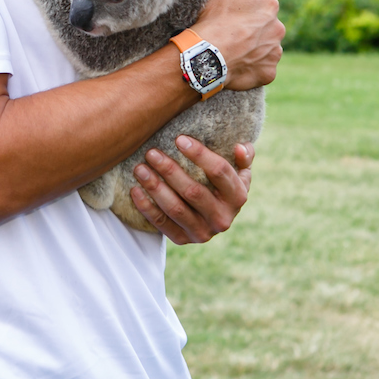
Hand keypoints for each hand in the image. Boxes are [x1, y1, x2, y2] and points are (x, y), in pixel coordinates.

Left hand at [129, 137, 254, 244]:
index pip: (219, 172)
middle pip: (193, 191)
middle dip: (170, 170)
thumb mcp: (239, 171)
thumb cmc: (222, 183)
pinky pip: (162, 224)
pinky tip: (135, 190)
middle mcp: (222, 218)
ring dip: (155, 187)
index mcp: (238, 197)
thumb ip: (244, 157)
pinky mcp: (184, 240)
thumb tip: (239, 148)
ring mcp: (203, 232)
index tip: (179, 139)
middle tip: (151, 152)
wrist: (213, 215)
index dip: (199, 154)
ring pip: (175, 209)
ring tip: (139, 168)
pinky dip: (147, 207)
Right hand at [193, 0, 283, 90]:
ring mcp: (274, 52)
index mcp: (270, 5)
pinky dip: (250, 68)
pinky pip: (261, 69)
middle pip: (264, 27)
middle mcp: (278, 28)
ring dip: (252, 48)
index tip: (228, 15)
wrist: (207, 54)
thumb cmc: (214, 16)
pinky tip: (235, 64)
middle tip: (229, 33)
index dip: (242, 9)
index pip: (258, 4)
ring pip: (264, 48)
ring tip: (231, 50)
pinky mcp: (268, 73)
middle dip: (251, 29)